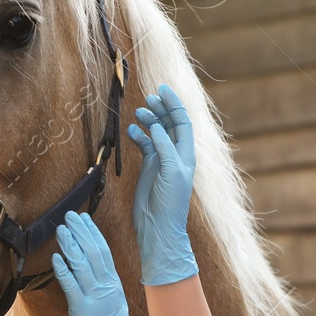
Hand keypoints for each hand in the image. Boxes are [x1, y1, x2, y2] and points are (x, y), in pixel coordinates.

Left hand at [51, 211, 163, 315]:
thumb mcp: (112, 307)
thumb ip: (103, 288)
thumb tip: (90, 271)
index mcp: (115, 286)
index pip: (104, 252)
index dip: (92, 233)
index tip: (83, 219)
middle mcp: (108, 289)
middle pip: (95, 253)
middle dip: (81, 232)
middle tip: (69, 216)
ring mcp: (97, 299)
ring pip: (83, 265)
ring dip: (71, 245)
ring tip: (60, 230)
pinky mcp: (83, 312)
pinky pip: (72, 286)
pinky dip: (64, 270)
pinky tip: (56, 258)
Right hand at [127, 83, 198, 285]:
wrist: (159, 226)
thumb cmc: (170, 202)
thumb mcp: (171, 171)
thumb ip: (164, 147)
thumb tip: (155, 125)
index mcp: (185, 153)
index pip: (182, 121)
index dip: (174, 104)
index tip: (162, 90)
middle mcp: (175, 153)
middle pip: (169, 123)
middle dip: (160, 109)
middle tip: (148, 99)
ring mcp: (161, 160)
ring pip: (155, 132)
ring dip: (148, 120)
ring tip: (138, 113)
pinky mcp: (149, 167)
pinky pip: (144, 145)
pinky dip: (138, 136)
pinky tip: (130, 131)